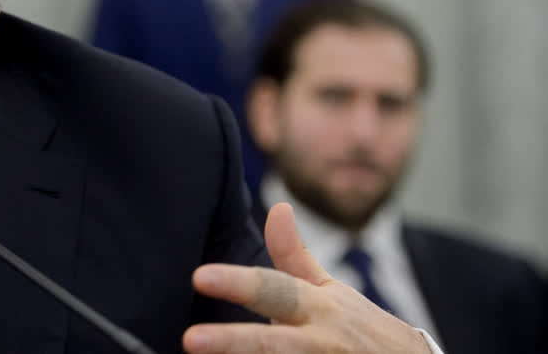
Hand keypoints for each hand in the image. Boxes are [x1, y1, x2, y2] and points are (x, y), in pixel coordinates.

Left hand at [183, 203, 431, 352]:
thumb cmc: (357, 328)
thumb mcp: (331, 291)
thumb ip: (294, 255)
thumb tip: (278, 208)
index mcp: (317, 308)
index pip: (273, 289)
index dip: (237, 282)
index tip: (199, 276)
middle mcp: (320, 342)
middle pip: (271, 342)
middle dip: (232, 341)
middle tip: (190, 340)